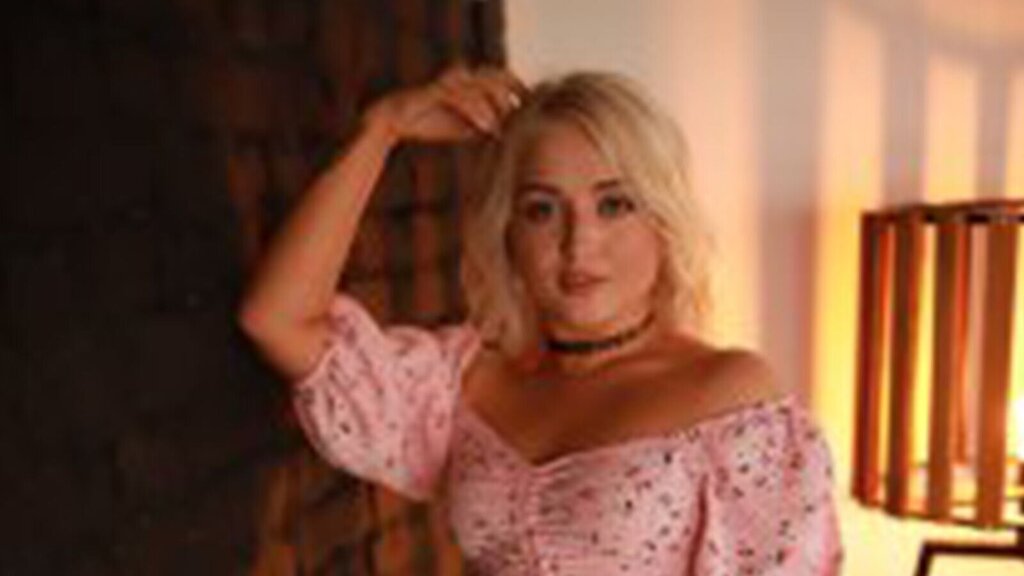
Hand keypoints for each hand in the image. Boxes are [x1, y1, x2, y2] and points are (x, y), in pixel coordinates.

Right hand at [361, 64, 526, 143]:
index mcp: (470, 80)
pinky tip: (486, 128)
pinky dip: (476, 113)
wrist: (397, 121)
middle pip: (497, 77)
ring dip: (496, 108)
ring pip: (481, 87)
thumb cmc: (432, 123)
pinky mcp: (435, 90)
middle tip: (524, 118)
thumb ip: (487, 126)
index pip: (503, 77)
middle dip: (512, 96)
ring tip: (506, 128)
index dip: (520, 89)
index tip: (535, 110)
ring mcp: (448, 81)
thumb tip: (511, 137)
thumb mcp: (466, 128)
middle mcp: (462, 76)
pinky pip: (461, 98)